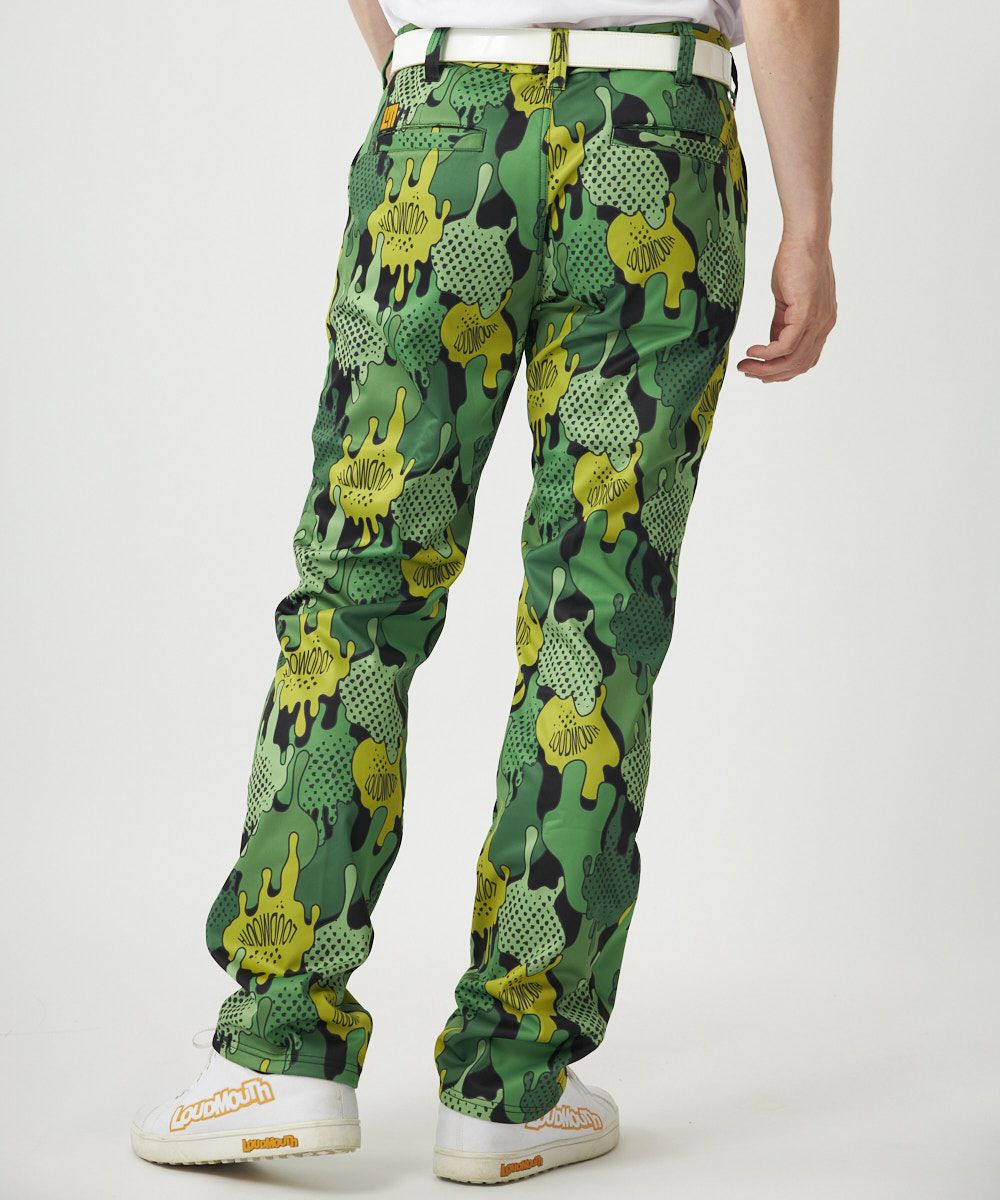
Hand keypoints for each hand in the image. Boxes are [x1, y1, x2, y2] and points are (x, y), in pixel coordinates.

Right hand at [737, 233, 836, 381]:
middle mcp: (824, 326)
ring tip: (746, 366)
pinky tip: (752, 351)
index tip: (759, 372)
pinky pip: (785, 345)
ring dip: (765, 368)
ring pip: (792, 360)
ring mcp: (817, 321)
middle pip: (798, 366)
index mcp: (821, 324)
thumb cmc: (795, 263)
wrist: (805, 239)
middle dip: (771, 375)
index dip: (782, 372)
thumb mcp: (787, 301)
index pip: (804, 360)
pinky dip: (767, 354)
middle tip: (748, 373)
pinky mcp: (806, 314)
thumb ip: (781, 324)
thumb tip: (770, 343)